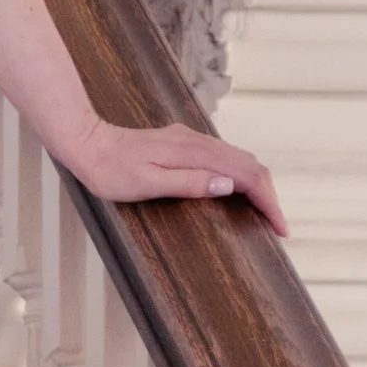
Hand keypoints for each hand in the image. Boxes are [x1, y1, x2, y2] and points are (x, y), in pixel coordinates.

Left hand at [63, 115, 287, 236]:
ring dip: (257, 184)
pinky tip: (237, 190)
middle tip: (277, 225)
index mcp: (193, 152)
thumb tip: (228, 185)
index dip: (268, 201)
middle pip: (249, 165)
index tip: (279, 226)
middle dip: (269, 195)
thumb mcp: (147, 183)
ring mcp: (191, 140)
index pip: (246, 175)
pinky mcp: (183, 142)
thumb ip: (188, 183)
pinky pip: (223, 156)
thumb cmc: (110, 170)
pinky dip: (240, 174)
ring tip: (265, 212)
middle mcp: (197, 142)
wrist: (86, 144)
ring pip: (239, 159)